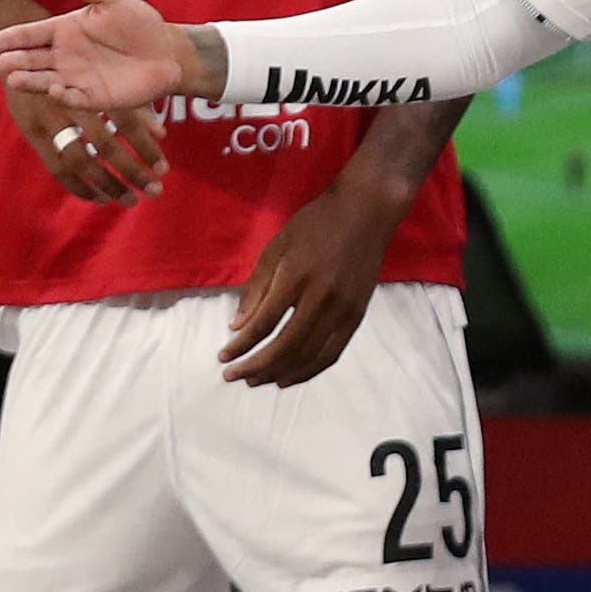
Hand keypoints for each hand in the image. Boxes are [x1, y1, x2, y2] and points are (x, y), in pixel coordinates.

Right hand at [0, 0, 203, 110]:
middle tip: (1, 61)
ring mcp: (76, 78)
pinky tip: (56, 90)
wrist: (167, 52)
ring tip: (14, 78)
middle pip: (31, 59)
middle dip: (15, 61)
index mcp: (63, 30)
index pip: (28, 35)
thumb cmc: (139, 23)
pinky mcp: (93, 97)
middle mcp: (63, 56)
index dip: (7, 39)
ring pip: (45, 81)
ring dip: (30, 81)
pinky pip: (74, 99)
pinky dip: (64, 96)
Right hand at [3, 75, 165, 209]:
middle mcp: (72, 103)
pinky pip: (57, 167)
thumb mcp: (106, 78)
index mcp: (96, 86)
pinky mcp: (32, 133)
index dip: (146, 147)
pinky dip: (80, 186)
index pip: (128, 123)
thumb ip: (134, 104)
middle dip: (132, 171)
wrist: (22, 55)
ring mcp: (48, 120)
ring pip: (81, 161)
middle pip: (106, 145)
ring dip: (108, 184)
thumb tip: (161, 135)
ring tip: (130, 200)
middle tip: (155, 191)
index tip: (164, 169)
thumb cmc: (77, 67)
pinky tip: (100, 198)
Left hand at [219, 178, 400, 386]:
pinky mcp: (358, 314)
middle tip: (233, 376)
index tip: (223, 357)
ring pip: (308, 355)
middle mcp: (322, 296)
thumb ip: (257, 288)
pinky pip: (332, 353)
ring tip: (256, 381)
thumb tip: (237, 327)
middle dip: (255, 366)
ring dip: (279, 373)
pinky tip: (288, 378)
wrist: (367, 210)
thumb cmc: (316, 224)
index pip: (263, 323)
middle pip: (285, 345)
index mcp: (296, 276)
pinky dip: (309, 370)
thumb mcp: (278, 247)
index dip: (240, 345)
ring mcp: (344, 308)